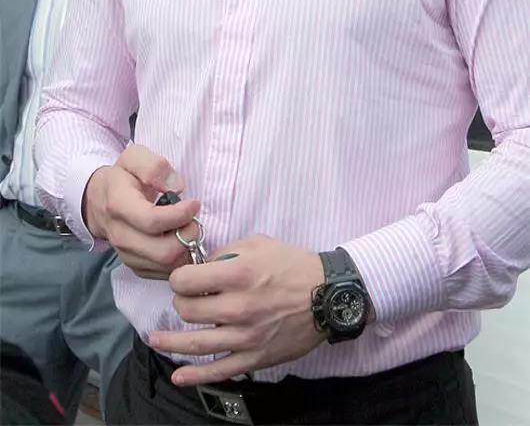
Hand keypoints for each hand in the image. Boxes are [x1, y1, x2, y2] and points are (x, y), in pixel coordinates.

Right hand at [82, 144, 199, 279]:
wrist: (99, 200)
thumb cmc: (123, 177)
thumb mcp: (134, 157)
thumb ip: (154, 166)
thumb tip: (175, 186)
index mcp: (119, 206)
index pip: (153, 221)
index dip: (180, 215)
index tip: (194, 203)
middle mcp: (120, 235)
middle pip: (163, 252)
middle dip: (188, 237)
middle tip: (194, 219)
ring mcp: (126, 254)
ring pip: (166, 266)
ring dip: (185, 249)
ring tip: (187, 228)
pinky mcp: (135, 266)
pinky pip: (163, 273)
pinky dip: (178, 260)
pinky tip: (179, 240)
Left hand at [149, 234, 325, 383]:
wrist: (328, 295)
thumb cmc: (293, 265)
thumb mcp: (258, 243)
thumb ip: (226, 251)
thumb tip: (202, 265)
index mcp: (239, 273)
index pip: (186, 280)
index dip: (178, 277)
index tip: (182, 277)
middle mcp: (239, 306)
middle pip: (187, 309)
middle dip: (181, 301)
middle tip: (188, 297)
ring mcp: (245, 336)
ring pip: (195, 342)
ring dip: (170, 340)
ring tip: (155, 338)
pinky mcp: (254, 356)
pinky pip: (219, 369)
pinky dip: (195, 376)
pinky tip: (178, 376)